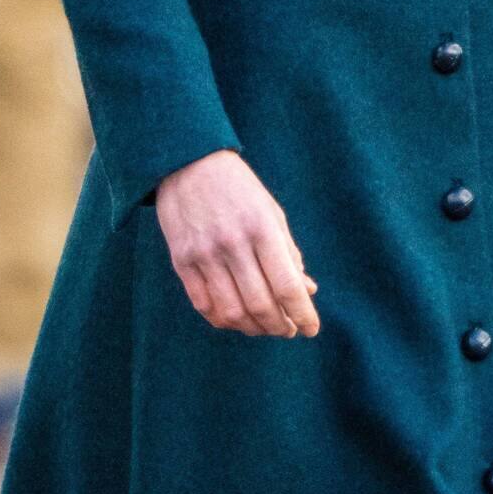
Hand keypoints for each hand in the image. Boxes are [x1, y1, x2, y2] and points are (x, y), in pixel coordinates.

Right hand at [156, 149, 319, 338]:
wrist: (188, 163)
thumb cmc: (238, 188)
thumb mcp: (271, 211)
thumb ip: (288, 251)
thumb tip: (307, 290)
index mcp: (262, 227)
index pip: (287, 285)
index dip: (303, 314)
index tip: (311, 329)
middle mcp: (233, 243)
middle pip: (261, 305)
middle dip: (280, 326)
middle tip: (288, 330)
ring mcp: (204, 254)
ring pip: (232, 312)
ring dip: (254, 329)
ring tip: (265, 327)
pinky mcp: (181, 261)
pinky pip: (204, 306)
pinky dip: (224, 320)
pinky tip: (237, 318)